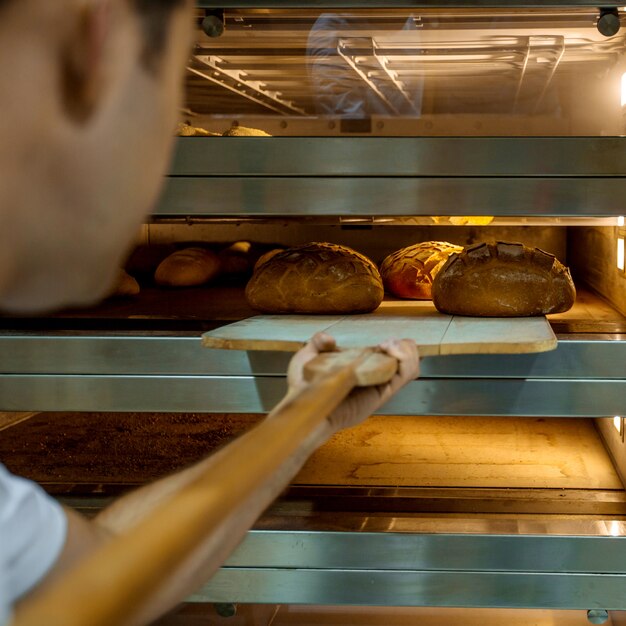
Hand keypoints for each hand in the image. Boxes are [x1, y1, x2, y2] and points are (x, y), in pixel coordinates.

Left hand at [286, 332, 419, 433]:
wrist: (300, 408)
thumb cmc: (301, 388)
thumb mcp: (307, 358)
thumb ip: (317, 343)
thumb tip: (328, 339)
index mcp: (360, 370)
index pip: (389, 358)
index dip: (394, 346)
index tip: (381, 340)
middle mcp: (373, 379)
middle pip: (406, 363)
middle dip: (405, 347)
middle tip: (387, 344)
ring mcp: (378, 387)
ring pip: (410, 369)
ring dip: (406, 352)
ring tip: (390, 347)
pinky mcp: (380, 394)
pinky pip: (403, 377)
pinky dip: (405, 361)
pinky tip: (391, 351)